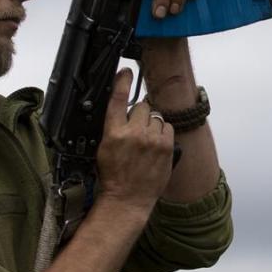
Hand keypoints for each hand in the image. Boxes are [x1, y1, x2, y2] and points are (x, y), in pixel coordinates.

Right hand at [93, 69, 173, 211]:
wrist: (127, 199)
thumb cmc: (113, 177)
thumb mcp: (104, 148)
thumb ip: (114, 127)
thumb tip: (123, 111)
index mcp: (113, 132)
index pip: (118, 99)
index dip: (122, 81)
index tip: (125, 71)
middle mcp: (134, 133)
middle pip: (142, 106)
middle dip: (139, 114)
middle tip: (136, 130)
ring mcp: (152, 140)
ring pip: (156, 116)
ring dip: (152, 124)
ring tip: (146, 141)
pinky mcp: (167, 146)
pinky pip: (167, 127)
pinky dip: (163, 133)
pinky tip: (156, 144)